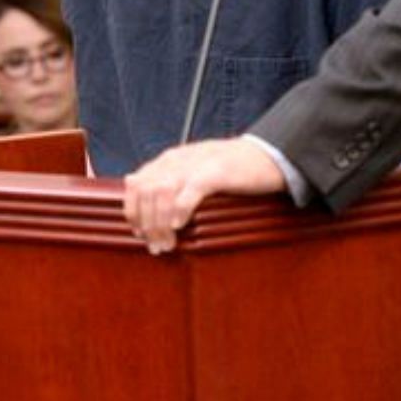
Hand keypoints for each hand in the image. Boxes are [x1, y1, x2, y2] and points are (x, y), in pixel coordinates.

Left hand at [122, 138, 286, 253]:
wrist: (268, 155)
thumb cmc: (231, 169)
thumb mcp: (193, 171)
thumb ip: (166, 180)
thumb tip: (133, 184)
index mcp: (169, 160)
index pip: (136, 185)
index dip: (133, 212)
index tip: (140, 233)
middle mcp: (177, 160)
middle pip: (145, 192)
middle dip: (146, 223)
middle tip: (156, 246)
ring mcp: (195, 164)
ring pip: (162, 193)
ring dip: (160, 223)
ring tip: (168, 244)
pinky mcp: (215, 172)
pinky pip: (189, 191)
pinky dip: (180, 210)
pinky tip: (180, 226)